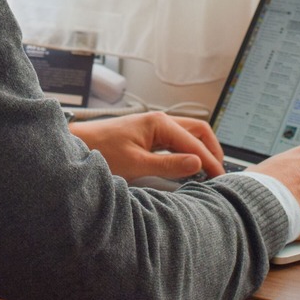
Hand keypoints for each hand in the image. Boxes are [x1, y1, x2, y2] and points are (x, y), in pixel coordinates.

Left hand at [68, 111, 224, 180]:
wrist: (79, 144)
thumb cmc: (102, 151)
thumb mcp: (136, 164)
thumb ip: (169, 165)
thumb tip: (198, 163)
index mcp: (160, 123)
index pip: (195, 142)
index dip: (210, 161)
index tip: (220, 178)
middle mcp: (160, 120)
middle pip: (198, 131)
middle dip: (212, 150)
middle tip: (219, 172)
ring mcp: (155, 126)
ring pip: (189, 133)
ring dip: (202, 149)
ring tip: (210, 170)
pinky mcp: (149, 134)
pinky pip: (178, 139)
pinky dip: (189, 149)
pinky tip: (191, 164)